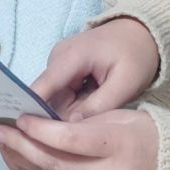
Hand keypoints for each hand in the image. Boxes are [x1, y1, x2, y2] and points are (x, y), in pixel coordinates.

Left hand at [0, 109, 159, 169]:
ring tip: (22, 145)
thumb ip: (89, 123)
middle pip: (57, 163)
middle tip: (0, 133)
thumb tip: (50, 127)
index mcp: (119, 145)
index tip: (19, 120)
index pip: (68, 139)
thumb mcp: (125, 118)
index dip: (39, 130)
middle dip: (24, 146)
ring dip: (42, 162)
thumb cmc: (152, 137)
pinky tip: (57, 165)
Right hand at [31, 18, 161, 118]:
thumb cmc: (136, 56)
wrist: (141, 33)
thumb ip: (99, 106)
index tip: (28, 137)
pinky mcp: (63, 69)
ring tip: (97, 113)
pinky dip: (75, 104)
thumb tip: (70, 128)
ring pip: (55, 99)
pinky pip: (62, 95)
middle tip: (90, 129)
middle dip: (63, 118)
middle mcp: (57, 58)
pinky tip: (93, 105)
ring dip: (72, 112)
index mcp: (71, 56)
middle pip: (48, 98)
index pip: (42, 87)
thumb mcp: (125, 84)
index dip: (32, 112)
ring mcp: (58, 62)